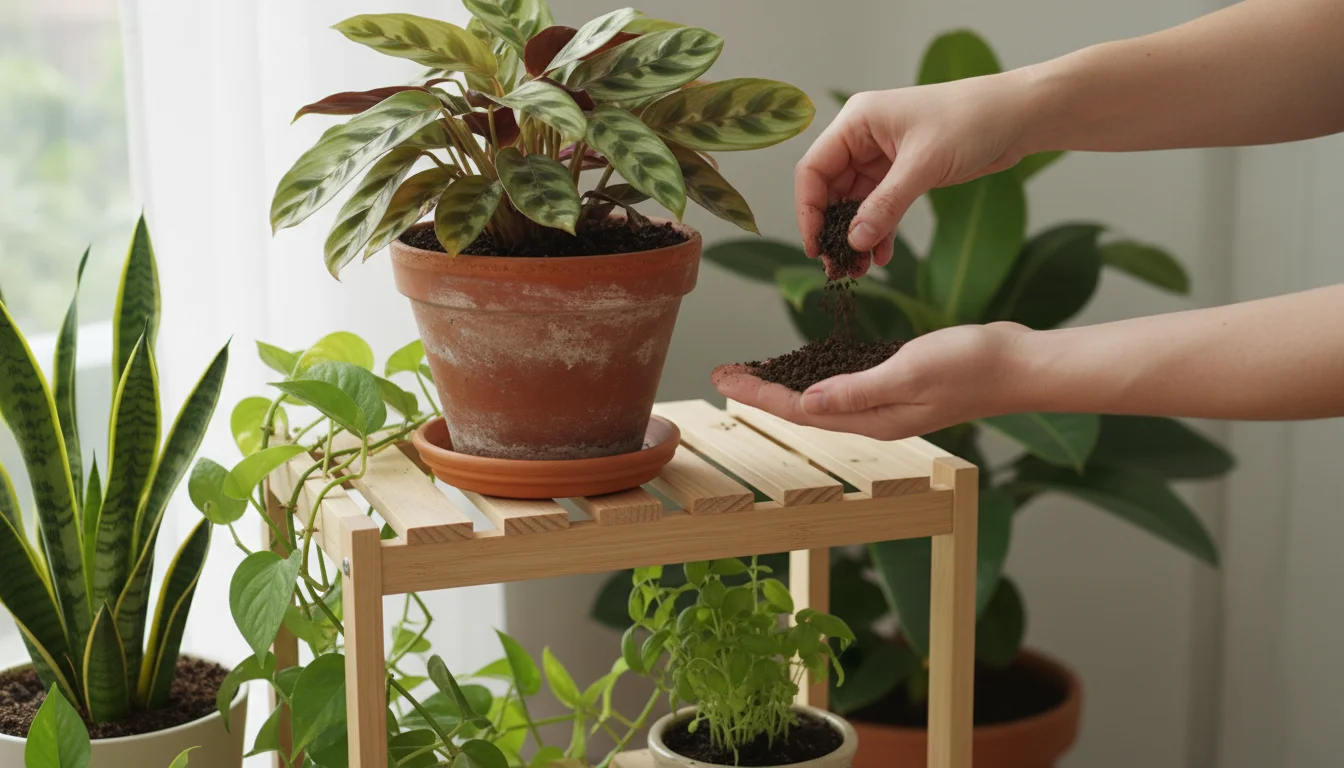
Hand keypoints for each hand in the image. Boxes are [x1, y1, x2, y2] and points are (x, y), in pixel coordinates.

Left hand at [713, 323, 1031, 440]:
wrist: (1021, 364)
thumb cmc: (972, 365)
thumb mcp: (910, 371)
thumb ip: (858, 390)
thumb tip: (806, 403)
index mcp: (873, 420)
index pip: (800, 410)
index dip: (758, 395)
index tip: (722, 378)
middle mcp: (875, 419)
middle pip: (803, 408)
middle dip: (761, 391)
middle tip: (724, 372)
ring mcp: (888, 405)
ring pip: (822, 399)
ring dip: (784, 384)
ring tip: (752, 371)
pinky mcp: (899, 387)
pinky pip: (846, 386)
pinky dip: (818, 375)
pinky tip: (806, 365)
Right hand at [795, 70, 1037, 265]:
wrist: (1017, 116)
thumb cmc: (971, 121)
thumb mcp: (924, 165)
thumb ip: (886, 205)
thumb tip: (854, 241)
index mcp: (857, 122)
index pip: (814, 169)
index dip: (808, 210)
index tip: (816, 246)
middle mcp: (862, 138)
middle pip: (829, 191)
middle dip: (833, 230)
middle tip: (837, 267)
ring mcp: (881, 157)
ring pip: (854, 204)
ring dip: (855, 237)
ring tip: (858, 270)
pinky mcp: (902, 174)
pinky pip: (879, 209)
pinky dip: (878, 232)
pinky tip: (882, 256)